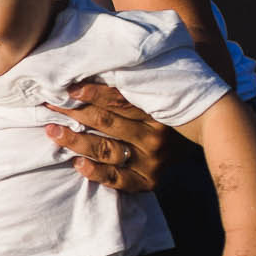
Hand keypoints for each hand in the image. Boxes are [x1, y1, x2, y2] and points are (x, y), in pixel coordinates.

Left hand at [45, 81, 173, 192]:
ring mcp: (153, 161)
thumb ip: (131, 88)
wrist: (204, 137)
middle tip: (51, 105)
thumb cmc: (167, 112)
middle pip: (108, 123)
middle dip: (75, 113)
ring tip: (52, 131)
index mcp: (159, 111)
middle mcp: (156, 137)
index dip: (92, 93)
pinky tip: (77, 163)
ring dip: (76, 141)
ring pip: (107, 150)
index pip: (120, 100)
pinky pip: (118, 179)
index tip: (68, 89)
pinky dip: (96, 172)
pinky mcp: (148, 181)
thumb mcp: (158, 96)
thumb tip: (89, 73)